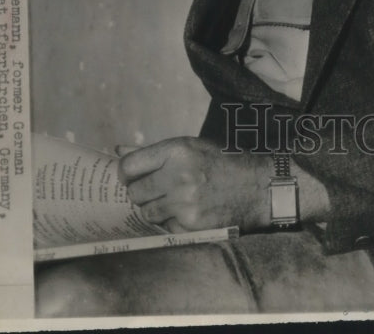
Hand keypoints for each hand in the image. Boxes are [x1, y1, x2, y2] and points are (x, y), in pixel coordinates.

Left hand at [118, 136, 272, 232]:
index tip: (131, 176)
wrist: (255, 187)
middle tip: (156, 189)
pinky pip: (164, 226)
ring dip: (154, 208)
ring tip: (173, 200)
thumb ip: (153, 152)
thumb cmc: (220, 163)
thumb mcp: (190, 147)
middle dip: (141, 192)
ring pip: (146, 212)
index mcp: (177, 150)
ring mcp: (184, 202)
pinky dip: (171, 221)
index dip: (126, 172)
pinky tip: (187, 211)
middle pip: (135, 191)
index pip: (129, 165)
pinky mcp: (191, 224)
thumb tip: (118, 149)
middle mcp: (178, 175)